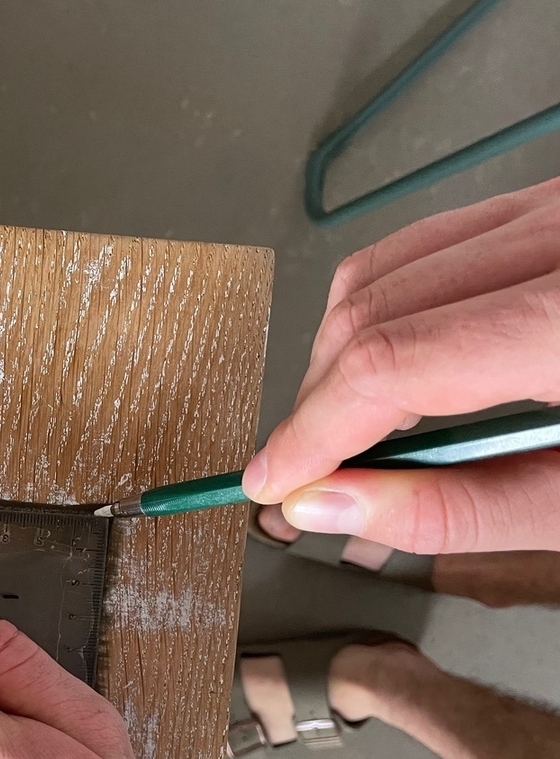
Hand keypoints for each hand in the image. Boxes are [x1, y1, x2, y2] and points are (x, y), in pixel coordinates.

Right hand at [243, 175, 559, 553]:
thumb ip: (461, 508)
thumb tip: (337, 504)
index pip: (388, 364)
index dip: (310, 431)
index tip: (274, 482)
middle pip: (371, 310)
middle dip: (319, 403)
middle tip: (308, 480)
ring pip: (385, 269)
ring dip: (343, 358)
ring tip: (353, 439)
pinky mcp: (558, 203)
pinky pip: (429, 245)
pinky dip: (388, 311)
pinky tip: (399, 376)